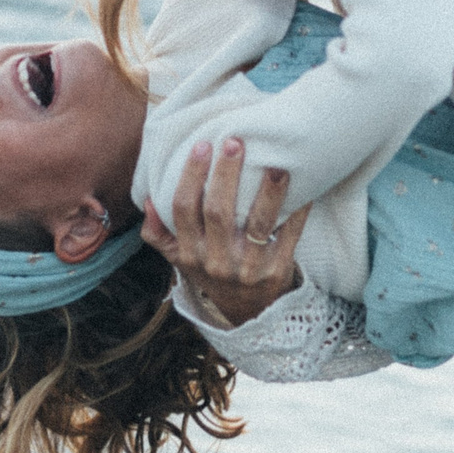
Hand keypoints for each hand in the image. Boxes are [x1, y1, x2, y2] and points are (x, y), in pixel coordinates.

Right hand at [141, 137, 313, 328]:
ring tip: (275, 164)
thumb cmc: (211, 270)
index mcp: (190, 253)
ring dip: (267, 192)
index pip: (183, 209)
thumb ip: (158, 232)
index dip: (190, 176)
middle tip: (234, 142)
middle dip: (225, 174)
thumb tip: (149, 199)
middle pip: (218, 211)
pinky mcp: (278, 270)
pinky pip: (290, 236)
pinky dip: (297, 211)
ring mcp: (248, 268)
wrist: (249, 310)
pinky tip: (304, 187)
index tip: (202, 145)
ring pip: (258, 224)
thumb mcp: (179, 257)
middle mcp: (216, 261)